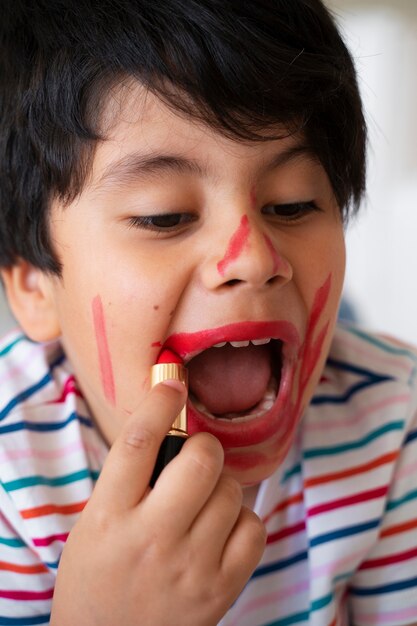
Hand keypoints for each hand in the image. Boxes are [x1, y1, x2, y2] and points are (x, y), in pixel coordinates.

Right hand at [50, 381, 265, 625]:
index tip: (173, 379)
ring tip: (200, 507)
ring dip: (220, 487)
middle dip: (203, 446)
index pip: (138, 444)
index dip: (160, 401)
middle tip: (193, 458)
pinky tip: (220, 531)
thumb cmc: (98, 576)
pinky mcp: (221, 588)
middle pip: (200, 459)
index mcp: (109, 517)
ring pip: (232, 490)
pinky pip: (253, 527)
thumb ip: (129, 477)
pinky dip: (241, 519)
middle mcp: (151, 539)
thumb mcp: (94, 523)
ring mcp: (190, 566)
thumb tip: (171, 417)